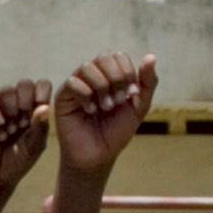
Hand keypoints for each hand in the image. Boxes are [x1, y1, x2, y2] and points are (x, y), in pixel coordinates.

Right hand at [0, 79, 51, 196]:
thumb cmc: (18, 162)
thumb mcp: (34, 147)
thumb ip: (40, 128)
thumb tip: (44, 107)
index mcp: (33, 110)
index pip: (41, 86)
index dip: (42, 90)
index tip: (41, 105)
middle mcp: (16, 106)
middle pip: (23, 84)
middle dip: (26, 101)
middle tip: (24, 123)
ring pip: (6, 91)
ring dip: (12, 109)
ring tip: (12, 130)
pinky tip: (1, 134)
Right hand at [51, 52, 155, 178]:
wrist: (98, 156)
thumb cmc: (116, 132)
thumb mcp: (139, 107)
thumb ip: (147, 82)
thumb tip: (150, 56)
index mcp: (111, 76)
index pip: (118, 56)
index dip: (127, 71)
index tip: (132, 95)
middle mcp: (93, 77)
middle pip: (103, 57)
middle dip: (115, 77)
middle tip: (118, 101)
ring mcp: (77, 86)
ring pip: (87, 67)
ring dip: (101, 86)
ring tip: (105, 107)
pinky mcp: (62, 97)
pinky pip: (72, 82)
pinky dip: (86, 95)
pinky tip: (90, 110)